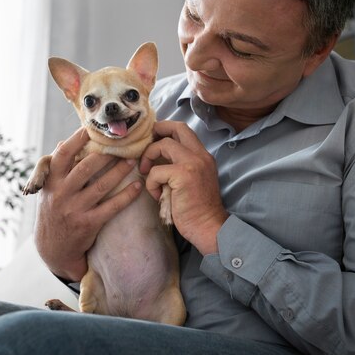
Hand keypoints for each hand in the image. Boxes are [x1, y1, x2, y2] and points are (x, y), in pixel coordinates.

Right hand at [34, 128, 142, 280]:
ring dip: (120, 171)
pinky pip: (112, 207)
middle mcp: (61, 194)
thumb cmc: (53, 210)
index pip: (63, 156)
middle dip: (106, 155)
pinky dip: (127, 195)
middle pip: (86, 168)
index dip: (77, 140)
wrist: (53, 248)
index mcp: (51, 182)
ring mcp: (75, 210)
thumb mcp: (49, 190)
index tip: (91, 130)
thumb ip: (56, 168)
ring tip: (133, 160)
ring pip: (101, 186)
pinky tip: (138, 185)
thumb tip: (62, 142)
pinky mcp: (89, 224)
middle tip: (122, 145)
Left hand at [139, 121, 228, 254]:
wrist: (208, 226)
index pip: (185, 129)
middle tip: (146, 147)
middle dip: (157, 131)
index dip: (166, 129)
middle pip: (177, 127)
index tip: (154, 140)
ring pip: (163, 145)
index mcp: (203, 155)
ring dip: (149, 158)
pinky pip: (156, 171)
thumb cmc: (197, 208)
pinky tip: (157, 195)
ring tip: (147, 174)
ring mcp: (193, 163)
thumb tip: (157, 156)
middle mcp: (200, 155)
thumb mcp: (193, 180)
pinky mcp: (183, 175)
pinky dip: (151, 183)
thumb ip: (181, 165)